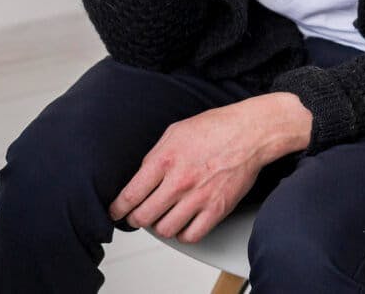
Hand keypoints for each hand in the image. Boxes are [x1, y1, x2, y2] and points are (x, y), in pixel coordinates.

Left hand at [109, 94, 311, 243]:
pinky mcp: (217, 210)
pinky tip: (182, 224)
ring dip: (159, 226)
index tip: (116, 212)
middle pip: (144, 216)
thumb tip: (139, 178)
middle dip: (135, 219)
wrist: (248, 133)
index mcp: (164, 160)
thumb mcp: (174, 133)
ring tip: (162, 218)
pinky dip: (182, 235)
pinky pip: (191, 236)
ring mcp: (198, 198)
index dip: (118, 208)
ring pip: (165, 229)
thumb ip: (154, 156)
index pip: (131, 194)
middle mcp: (179, 181)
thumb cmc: (214, 129)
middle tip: (137, 216)